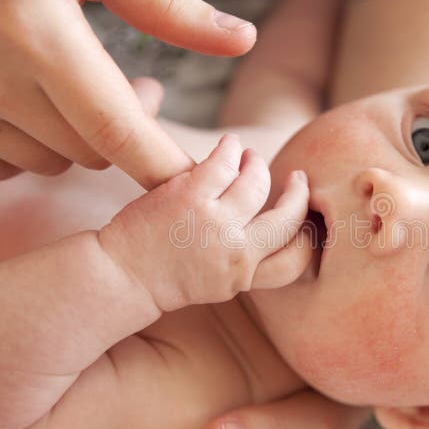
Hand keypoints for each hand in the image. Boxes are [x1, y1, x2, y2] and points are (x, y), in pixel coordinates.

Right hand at [0, 0, 255, 188]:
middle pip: (91, 152)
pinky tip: (30, 101)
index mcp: (36, 32)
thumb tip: (243, 40)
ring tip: (79, 86)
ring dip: (75, 138)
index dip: (165, 168)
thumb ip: (167, 4)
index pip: (118, 132)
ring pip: (48, 163)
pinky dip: (26, 144)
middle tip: (135, 87)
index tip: (200, 182)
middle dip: (127, 133)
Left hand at [99, 133, 311, 310]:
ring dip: (258, 164)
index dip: (307, 238)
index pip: (296, 260)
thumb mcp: (215, 284)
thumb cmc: (164, 278)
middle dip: (299, 195)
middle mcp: (236, 252)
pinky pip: (226, 161)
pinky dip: (232, 148)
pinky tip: (230, 145)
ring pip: (258, 182)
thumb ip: (243, 262)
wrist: (121, 275)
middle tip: (299, 181)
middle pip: (288, 218)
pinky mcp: (191, 195)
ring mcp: (216, 222)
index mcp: (242, 277)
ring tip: (251, 157)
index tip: (304, 220)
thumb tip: (269, 232)